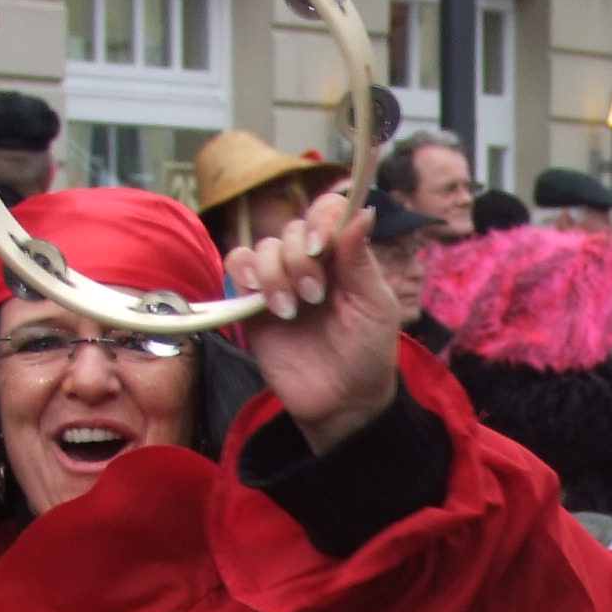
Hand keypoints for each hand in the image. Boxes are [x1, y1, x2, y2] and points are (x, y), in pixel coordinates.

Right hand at [224, 190, 405, 451]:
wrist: (342, 402)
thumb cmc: (367, 353)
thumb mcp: (375, 305)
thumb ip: (360, 259)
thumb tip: (362, 210)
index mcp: (343, 258)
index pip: (326, 212)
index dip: (321, 217)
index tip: (323, 245)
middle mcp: (309, 263)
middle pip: (291, 229)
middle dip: (300, 257)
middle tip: (315, 295)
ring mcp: (279, 281)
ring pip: (262, 248)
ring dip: (275, 273)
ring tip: (292, 310)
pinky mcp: (251, 303)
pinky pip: (236, 267)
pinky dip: (244, 273)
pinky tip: (262, 298)